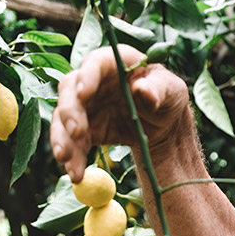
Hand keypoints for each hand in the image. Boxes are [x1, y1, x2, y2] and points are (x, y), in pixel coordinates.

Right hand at [51, 44, 190, 181]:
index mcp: (116, 63)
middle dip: (70, 112)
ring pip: (63, 118)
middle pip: (70, 90)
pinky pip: (71, 142)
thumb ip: (158, 89)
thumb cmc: (167, 97)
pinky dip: (71, 157)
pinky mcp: (82, 129)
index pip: (96, 62)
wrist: (162, 125)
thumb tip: (142, 89)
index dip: (87, 76)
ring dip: (62, 139)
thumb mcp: (172, 90)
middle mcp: (93, 80)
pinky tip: (75, 172)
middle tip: (77, 132)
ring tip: (66, 159)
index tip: (84, 94)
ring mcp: (84, 105)